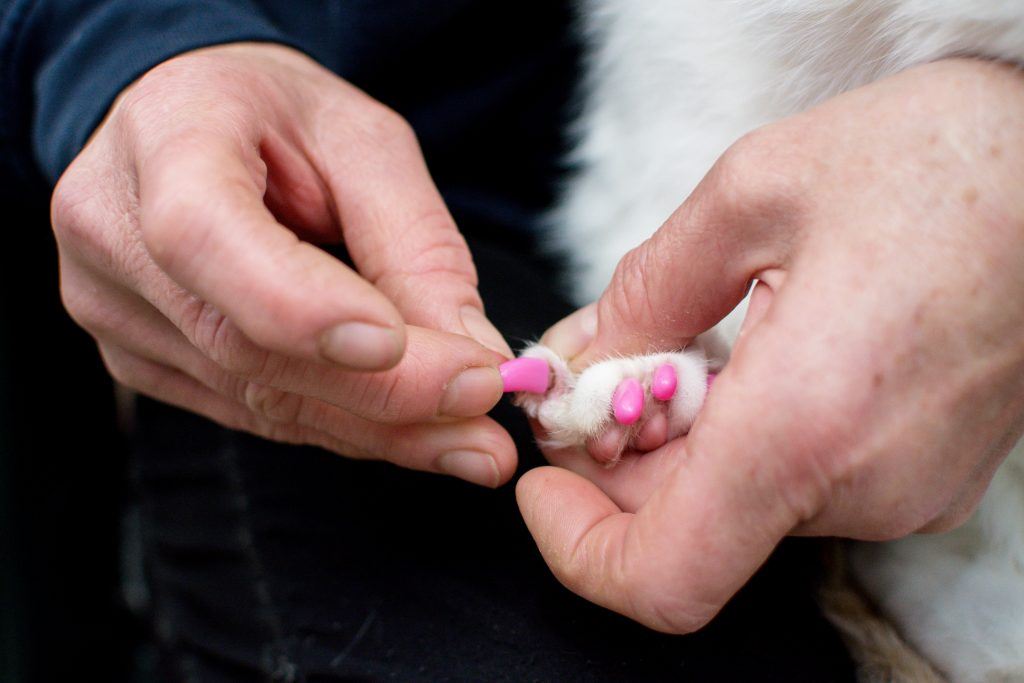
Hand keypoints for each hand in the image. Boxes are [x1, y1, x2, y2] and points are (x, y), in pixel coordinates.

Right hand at [51, 43, 515, 486]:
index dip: (299, 304)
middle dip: (382, 390)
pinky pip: (255, 412)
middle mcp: (114, 236)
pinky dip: (346, 428)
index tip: (398, 343)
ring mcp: (116, 311)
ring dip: (379, 430)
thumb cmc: (275, 116)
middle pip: (245, 343)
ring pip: (258, 397)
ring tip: (473, 442)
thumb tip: (471, 352)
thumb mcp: (363, 142)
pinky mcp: (144, 362)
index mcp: (162, 142)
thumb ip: (414, 242)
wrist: (191, 127)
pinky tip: (416, 435)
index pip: (205, 237)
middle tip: (483, 409)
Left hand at [517, 58, 1023, 630]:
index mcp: (806, 424)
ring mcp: (901, 491)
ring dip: (680, 440)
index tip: (543, 482)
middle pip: (685, 528)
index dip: (577, 549)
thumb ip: (648, 289)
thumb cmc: (941, 159)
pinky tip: (747, 355)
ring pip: (739, 501)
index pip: (664, 578)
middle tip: (596, 369)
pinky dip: (742, 436)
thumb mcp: (756, 191)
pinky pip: (797, 481)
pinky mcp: (923, 476)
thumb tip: (586, 355)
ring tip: (680, 343)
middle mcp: (861, 486)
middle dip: (616, 460)